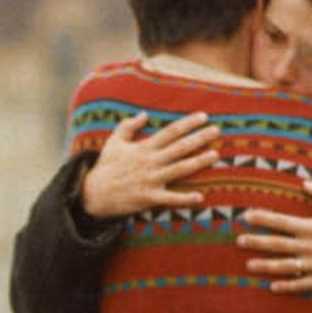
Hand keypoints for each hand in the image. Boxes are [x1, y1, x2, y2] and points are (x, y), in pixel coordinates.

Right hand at [79, 112, 214, 217]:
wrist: (94, 192)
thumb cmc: (106, 166)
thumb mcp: (114, 142)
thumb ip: (128, 126)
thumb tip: (144, 114)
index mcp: (144, 148)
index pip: (170, 132)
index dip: (188, 123)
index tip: (203, 116)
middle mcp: (150, 162)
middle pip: (180, 147)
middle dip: (199, 138)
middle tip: (217, 130)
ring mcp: (151, 180)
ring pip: (179, 169)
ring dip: (199, 162)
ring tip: (216, 155)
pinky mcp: (149, 197)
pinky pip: (170, 198)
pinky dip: (184, 198)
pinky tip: (200, 197)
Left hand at [236, 177, 311, 292]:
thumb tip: (304, 184)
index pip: (282, 222)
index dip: (263, 218)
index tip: (247, 216)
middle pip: (279, 244)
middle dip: (257, 242)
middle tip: (238, 241)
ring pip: (287, 266)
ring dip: (266, 266)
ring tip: (248, 265)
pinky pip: (303, 284)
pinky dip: (288, 286)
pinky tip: (272, 286)